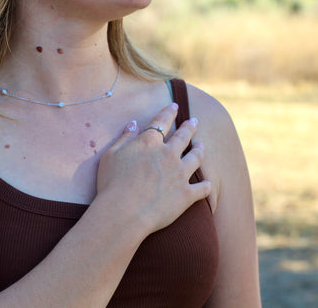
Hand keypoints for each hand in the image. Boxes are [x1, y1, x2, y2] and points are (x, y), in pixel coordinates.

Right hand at [96, 103, 210, 234]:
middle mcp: (169, 154)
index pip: (162, 121)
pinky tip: (207, 183)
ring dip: (200, 150)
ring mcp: (180, 174)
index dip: (169, 112)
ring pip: (196, 157)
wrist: (124, 212)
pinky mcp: (187, 194)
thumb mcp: (110, 155)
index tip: (175, 106)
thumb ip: (123, 138)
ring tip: (201, 146)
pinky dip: (205, 185)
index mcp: (149, 142)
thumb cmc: (111, 183)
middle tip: (194, 121)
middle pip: (183, 136)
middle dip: (189, 127)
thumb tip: (133, 124)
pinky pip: (202, 188)